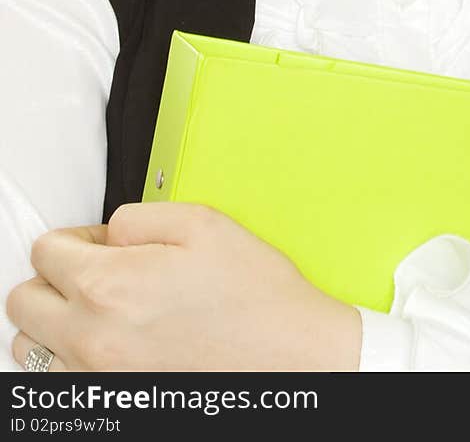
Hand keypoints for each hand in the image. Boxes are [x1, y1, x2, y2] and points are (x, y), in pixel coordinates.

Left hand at [5, 201, 361, 371]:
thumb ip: (137, 217)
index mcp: (110, 286)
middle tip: (94, 271)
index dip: (75, 237)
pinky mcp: (111, 406)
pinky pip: (59, 382)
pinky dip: (72, 360)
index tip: (99, 243)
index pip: (45, 252)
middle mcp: (93, 339)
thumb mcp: (201, 223)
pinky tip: (111, 344)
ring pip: (31, 348)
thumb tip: (108, 233)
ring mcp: (98, 380)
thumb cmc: (255, 298)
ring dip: (54, 322)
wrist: (289, 359)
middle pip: (24, 301)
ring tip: (100, 311)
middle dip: (54, 277)